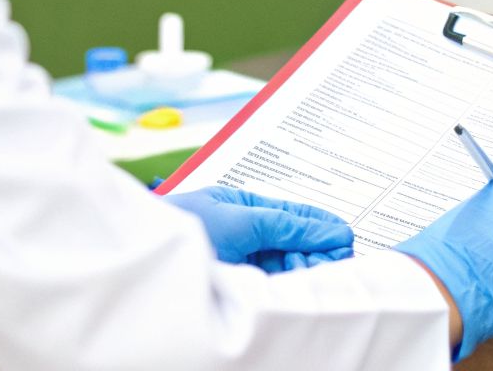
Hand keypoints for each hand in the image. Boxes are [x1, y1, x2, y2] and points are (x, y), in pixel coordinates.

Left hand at [165, 186, 354, 270]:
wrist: (147, 260)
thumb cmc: (182, 228)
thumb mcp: (242, 221)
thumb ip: (286, 225)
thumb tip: (331, 230)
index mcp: (244, 208)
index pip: (292, 215)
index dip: (321, 226)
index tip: (345, 239)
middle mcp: (245, 233)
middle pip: (293, 241)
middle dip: (315, 249)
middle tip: (333, 260)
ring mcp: (242, 260)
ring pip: (286, 263)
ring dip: (304, 267)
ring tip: (313, 272)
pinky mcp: (239, 285)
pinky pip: (273, 282)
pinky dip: (289, 282)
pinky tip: (298, 282)